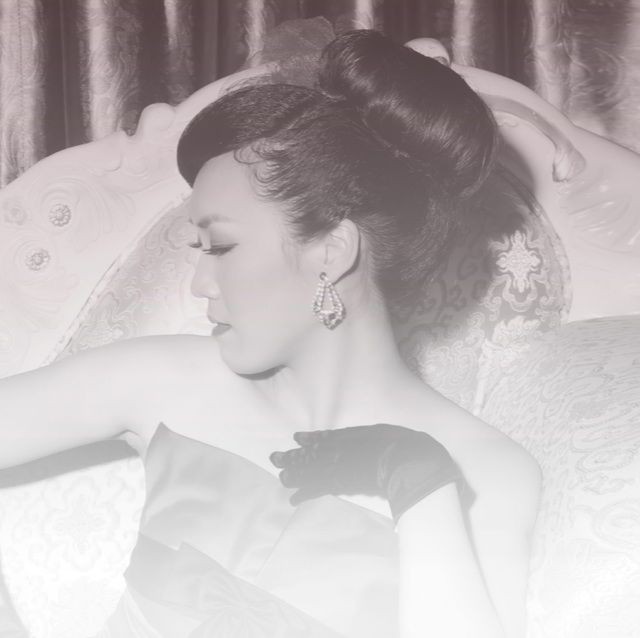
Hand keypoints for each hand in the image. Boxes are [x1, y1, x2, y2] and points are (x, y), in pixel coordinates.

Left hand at [269, 424, 460, 523]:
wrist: (410, 462)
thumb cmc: (405, 445)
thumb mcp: (386, 433)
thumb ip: (371, 437)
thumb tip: (368, 440)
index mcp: (353, 436)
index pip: (327, 437)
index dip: (311, 439)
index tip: (296, 438)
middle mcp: (342, 449)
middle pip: (312, 453)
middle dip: (293, 457)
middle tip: (274, 458)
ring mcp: (341, 466)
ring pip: (311, 470)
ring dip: (294, 474)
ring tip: (280, 478)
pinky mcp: (343, 484)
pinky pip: (320, 489)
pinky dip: (305, 494)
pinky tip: (294, 499)